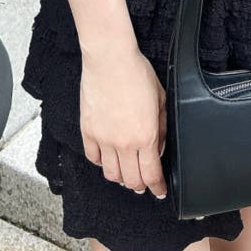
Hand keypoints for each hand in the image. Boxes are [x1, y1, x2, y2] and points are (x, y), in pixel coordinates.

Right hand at [79, 45, 167, 198]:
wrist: (110, 58)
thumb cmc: (137, 73)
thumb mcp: (161, 99)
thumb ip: (162, 127)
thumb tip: (160, 145)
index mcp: (146, 136)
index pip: (151, 175)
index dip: (157, 188)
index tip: (159, 191)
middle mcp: (124, 143)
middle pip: (131, 180)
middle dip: (140, 185)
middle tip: (143, 183)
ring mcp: (103, 138)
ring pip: (111, 174)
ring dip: (120, 177)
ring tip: (125, 172)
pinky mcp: (88, 130)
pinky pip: (93, 157)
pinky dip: (101, 162)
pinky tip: (106, 158)